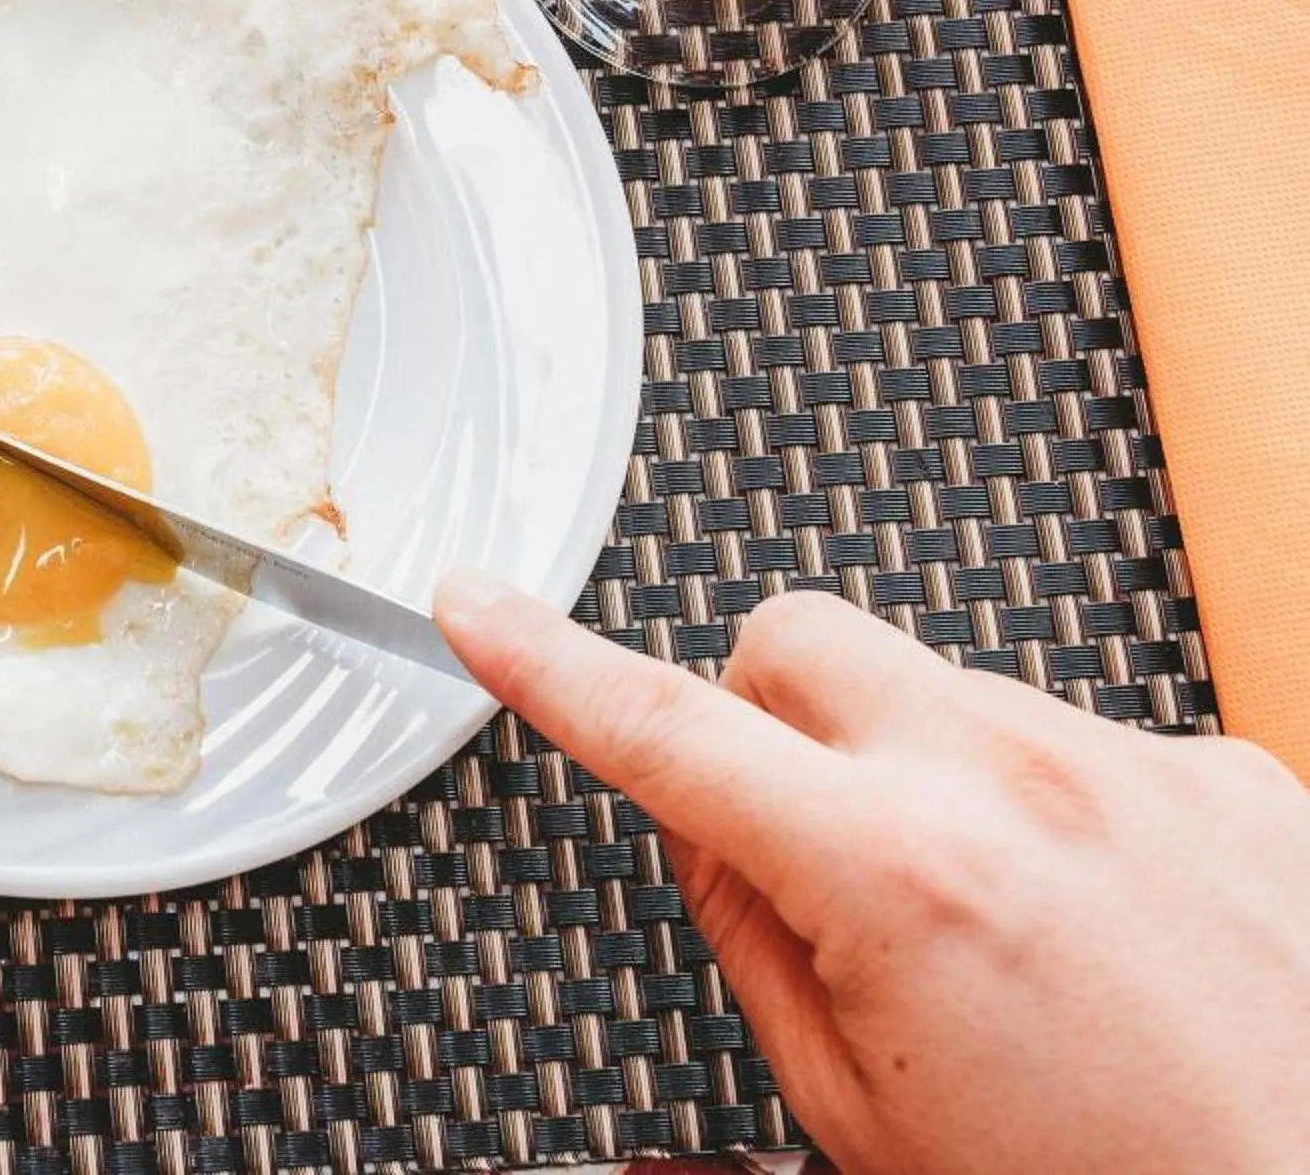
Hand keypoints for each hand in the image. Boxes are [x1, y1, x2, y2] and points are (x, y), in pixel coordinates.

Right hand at [436, 571, 1309, 1174]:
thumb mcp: (852, 1105)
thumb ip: (753, 932)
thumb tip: (718, 830)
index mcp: (898, 875)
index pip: (664, 728)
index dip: (544, 661)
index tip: (477, 605)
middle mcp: (1020, 786)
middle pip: (800, 644)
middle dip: (764, 721)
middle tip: (800, 842)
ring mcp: (1139, 767)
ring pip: (945, 694)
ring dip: (924, 778)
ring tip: (1000, 935)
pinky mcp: (1234, 780)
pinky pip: (1084, 744)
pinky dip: (1059, 817)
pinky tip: (1101, 931)